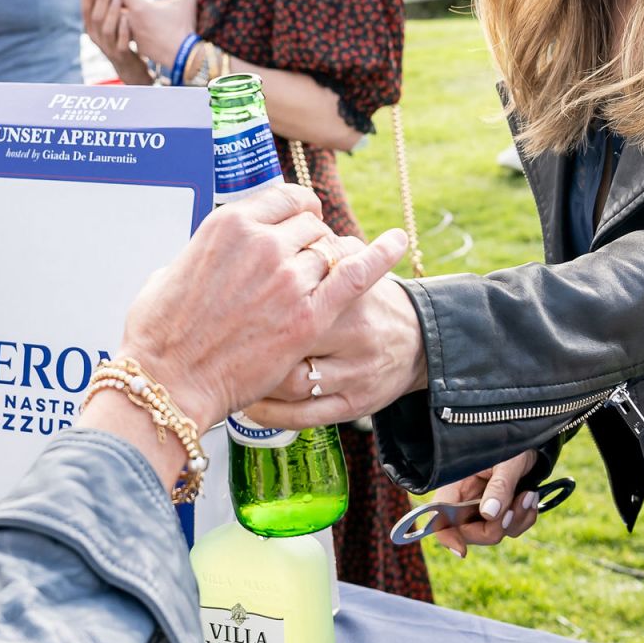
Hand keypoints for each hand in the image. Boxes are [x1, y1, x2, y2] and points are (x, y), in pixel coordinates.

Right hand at [77, 0, 151, 85]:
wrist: (129, 67)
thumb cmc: (120, 39)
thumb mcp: (111, 23)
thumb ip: (107, 8)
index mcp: (92, 29)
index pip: (85, 10)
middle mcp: (96, 38)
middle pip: (96, 16)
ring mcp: (108, 47)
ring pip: (107, 28)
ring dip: (113, 10)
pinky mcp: (121, 55)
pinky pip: (121, 41)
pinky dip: (124, 29)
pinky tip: (128, 17)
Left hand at [112, 0, 201, 75]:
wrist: (183, 55)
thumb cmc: (183, 26)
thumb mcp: (187, 2)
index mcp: (139, 6)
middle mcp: (132, 19)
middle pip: (116, 5)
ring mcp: (132, 34)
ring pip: (119, 21)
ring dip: (124, 15)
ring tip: (134, 12)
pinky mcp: (137, 46)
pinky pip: (127, 36)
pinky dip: (131, 30)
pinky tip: (140, 29)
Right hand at [115, 183, 406, 432]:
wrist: (169, 380)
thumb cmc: (160, 333)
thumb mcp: (170, 271)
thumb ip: (203, 254)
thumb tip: (214, 256)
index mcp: (229, 224)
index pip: (284, 199)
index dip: (297, 211)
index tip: (302, 221)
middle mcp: (262, 243)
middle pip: (310, 226)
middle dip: (312, 241)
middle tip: (307, 264)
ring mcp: (288, 279)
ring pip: (330, 252)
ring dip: (331, 263)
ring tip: (323, 282)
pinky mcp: (308, 317)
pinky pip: (357, 275)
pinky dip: (381, 255)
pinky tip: (399, 243)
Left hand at [241, 257, 426, 428]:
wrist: (420, 342)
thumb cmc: (371, 302)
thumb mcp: (352, 267)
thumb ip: (316, 251)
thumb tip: (267, 225)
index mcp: (351, 294)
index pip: (296, 291)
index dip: (255, 296)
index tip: (230, 296)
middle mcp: (356, 335)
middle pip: (288, 340)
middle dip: (251, 340)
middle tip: (223, 335)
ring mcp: (356, 374)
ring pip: (291, 384)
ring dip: (254, 380)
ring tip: (232, 370)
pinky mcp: (354, 405)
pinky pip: (301, 416)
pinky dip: (267, 412)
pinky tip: (250, 402)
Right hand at [419, 450, 545, 559]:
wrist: (533, 444)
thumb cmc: (513, 446)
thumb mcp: (507, 462)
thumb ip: (499, 487)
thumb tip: (489, 514)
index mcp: (456, 487)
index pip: (439, 519)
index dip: (446, 537)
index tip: (462, 551)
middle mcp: (466, 501)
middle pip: (470, 534)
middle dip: (496, 527)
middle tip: (514, 507)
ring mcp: (484, 509)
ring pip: (495, 534)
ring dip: (515, 519)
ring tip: (528, 495)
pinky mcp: (501, 512)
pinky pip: (511, 529)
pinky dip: (524, 518)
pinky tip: (530, 498)